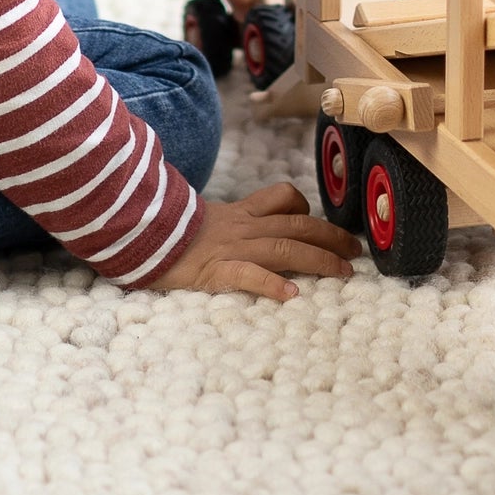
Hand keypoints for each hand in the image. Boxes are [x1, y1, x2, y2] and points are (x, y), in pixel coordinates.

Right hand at [149, 182, 361, 299]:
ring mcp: (231, 248)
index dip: (308, 208)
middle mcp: (243, 227)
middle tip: (356, 252)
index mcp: (241, 213)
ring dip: (317, 259)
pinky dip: (271, 283)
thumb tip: (257, 233)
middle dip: (331, 237)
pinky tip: (291, 295)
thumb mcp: (208, 219)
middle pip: (296, 224)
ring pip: (283, 247)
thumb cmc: (171, 232)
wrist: (138, 235)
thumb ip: (234, 221)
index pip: (282, 198)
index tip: (327, 225)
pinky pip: (247, 275)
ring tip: (342, 272)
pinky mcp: (214, 271)